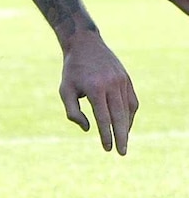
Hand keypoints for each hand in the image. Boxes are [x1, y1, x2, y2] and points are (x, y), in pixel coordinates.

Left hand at [59, 30, 137, 154]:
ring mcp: (122, 81)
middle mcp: (112, 84)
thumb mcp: (65, 90)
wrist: (86, 44)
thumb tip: (88, 128)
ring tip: (123, 141)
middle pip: (119, 116)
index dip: (106, 135)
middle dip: (121, 137)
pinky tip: (126, 125)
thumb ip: (73, 112)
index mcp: (95, 88)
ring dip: (126, 127)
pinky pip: (132, 101)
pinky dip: (130, 115)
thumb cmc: (72, 71)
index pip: (103, 118)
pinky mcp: (127, 79)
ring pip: (128, 110)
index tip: (107, 148)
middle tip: (122, 152)